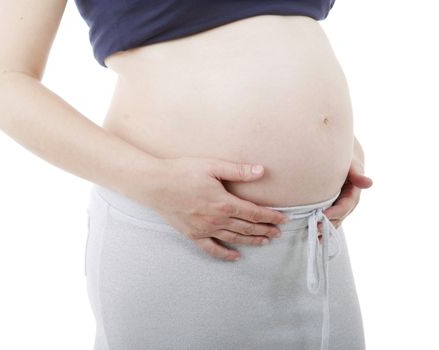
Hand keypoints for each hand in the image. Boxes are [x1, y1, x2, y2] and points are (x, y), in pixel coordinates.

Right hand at [148, 156, 288, 261]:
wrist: (155, 184)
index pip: (254, 213)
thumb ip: (238, 171)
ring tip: (266, 241)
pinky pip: (212, 249)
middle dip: (266, 230)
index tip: (283, 219)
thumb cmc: (183, 171)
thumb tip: (261, 171)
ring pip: (234, 238)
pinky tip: (236, 257)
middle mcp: (217, 219)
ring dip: (252, 241)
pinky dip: (225, 254)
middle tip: (279, 232)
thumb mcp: (213, 166)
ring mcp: (205, 230)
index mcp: (224, 203)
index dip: (271, 216)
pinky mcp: (193, 235)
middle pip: (248, 227)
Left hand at [318, 156, 372, 233]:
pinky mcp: (332, 209)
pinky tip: (314, 236)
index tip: (323, 215)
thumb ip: (357, 174)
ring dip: (325, 229)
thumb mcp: (353, 166)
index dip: (335, 212)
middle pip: (339, 217)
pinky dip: (322, 228)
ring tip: (313, 234)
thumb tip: (369, 182)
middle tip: (315, 228)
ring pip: (334, 221)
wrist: (342, 162)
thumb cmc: (346, 162)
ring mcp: (340, 208)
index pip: (345, 206)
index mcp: (353, 194)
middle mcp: (347, 204)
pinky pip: (328, 221)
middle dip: (328, 223)